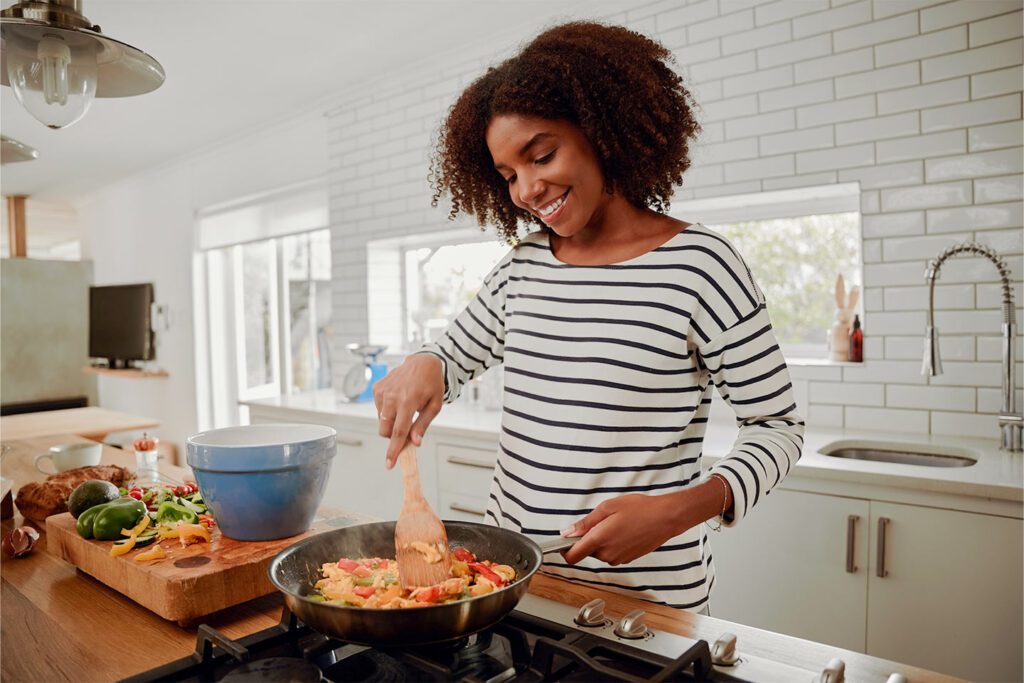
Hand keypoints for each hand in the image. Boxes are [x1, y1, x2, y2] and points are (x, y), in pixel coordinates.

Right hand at [373, 353, 444, 468]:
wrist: (422, 362)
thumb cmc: (431, 384)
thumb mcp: (434, 405)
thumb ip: (423, 424)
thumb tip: (415, 442)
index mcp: (408, 402)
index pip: (398, 432)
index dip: (394, 450)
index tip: (389, 464)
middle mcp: (392, 396)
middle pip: (385, 430)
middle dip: (393, 435)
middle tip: (406, 426)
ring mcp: (382, 391)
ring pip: (381, 421)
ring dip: (391, 421)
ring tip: (405, 407)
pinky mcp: (377, 388)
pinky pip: (379, 409)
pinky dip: (387, 410)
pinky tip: (398, 400)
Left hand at [560, 490, 705, 565]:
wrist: (665, 518)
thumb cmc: (640, 509)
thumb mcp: (607, 508)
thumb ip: (585, 522)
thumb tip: (568, 532)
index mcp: (599, 540)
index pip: (572, 556)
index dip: (564, 550)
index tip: (564, 541)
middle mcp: (608, 554)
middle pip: (587, 552)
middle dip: (588, 538)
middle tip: (602, 521)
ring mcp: (619, 558)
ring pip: (600, 552)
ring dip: (602, 541)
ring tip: (617, 523)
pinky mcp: (628, 559)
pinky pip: (612, 553)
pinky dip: (613, 543)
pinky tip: (624, 530)